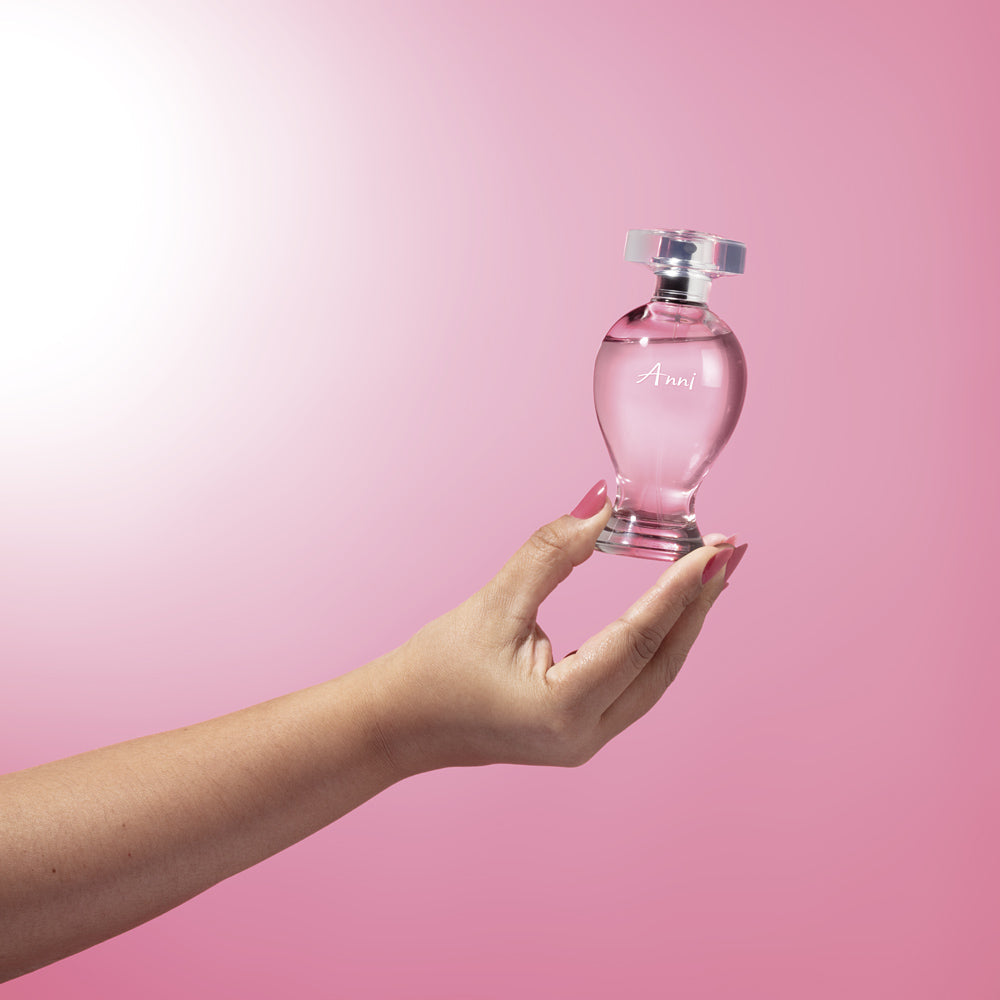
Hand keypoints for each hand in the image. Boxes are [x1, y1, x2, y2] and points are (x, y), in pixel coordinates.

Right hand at [366, 482, 746, 774]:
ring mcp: (585, 741)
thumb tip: (603, 507)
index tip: (714, 548)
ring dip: (683, 624)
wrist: (400, 724)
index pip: (639, 638)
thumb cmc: (436, 668)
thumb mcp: (494, 603)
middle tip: (729, 554)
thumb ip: (553, 553)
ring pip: (654, 677)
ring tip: (710, 576)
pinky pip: (636, 684)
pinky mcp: (579, 732)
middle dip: (698, 605)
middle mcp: (585, 736)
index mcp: (564, 710)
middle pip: (662, 663)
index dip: (679, 588)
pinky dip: (657, 643)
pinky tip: (671, 612)